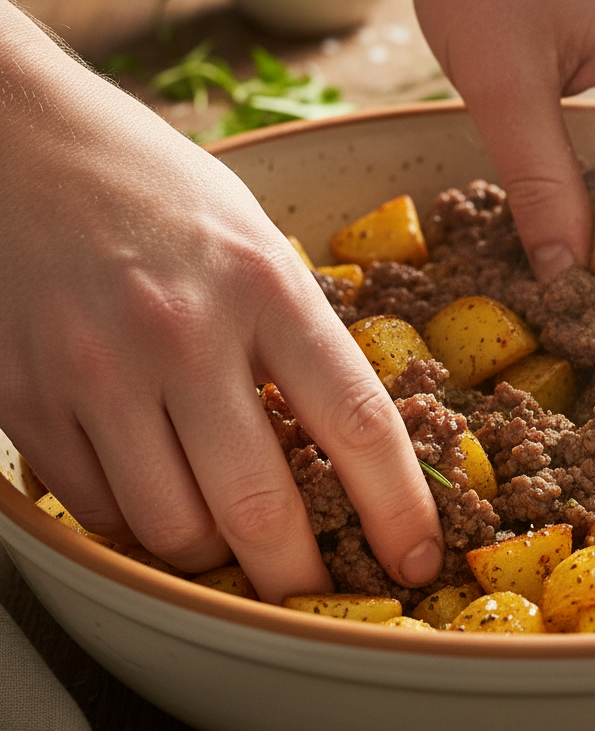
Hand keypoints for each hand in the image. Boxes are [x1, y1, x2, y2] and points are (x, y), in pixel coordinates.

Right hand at [0, 0, 442, 602]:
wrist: (15, 141)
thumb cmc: (154, 188)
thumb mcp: (253, 240)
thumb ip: (294, 337)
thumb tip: (333, 441)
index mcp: (263, 284)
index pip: (356, 423)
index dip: (398, 509)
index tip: (418, 559)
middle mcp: (183, 334)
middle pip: (261, 508)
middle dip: (300, 576)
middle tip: (317, 590)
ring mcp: (98, 371)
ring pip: (173, 529)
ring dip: (213, 553)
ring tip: (228, 533)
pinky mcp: (27, 398)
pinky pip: (97, 510)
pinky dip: (138, 525)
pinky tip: (153, 494)